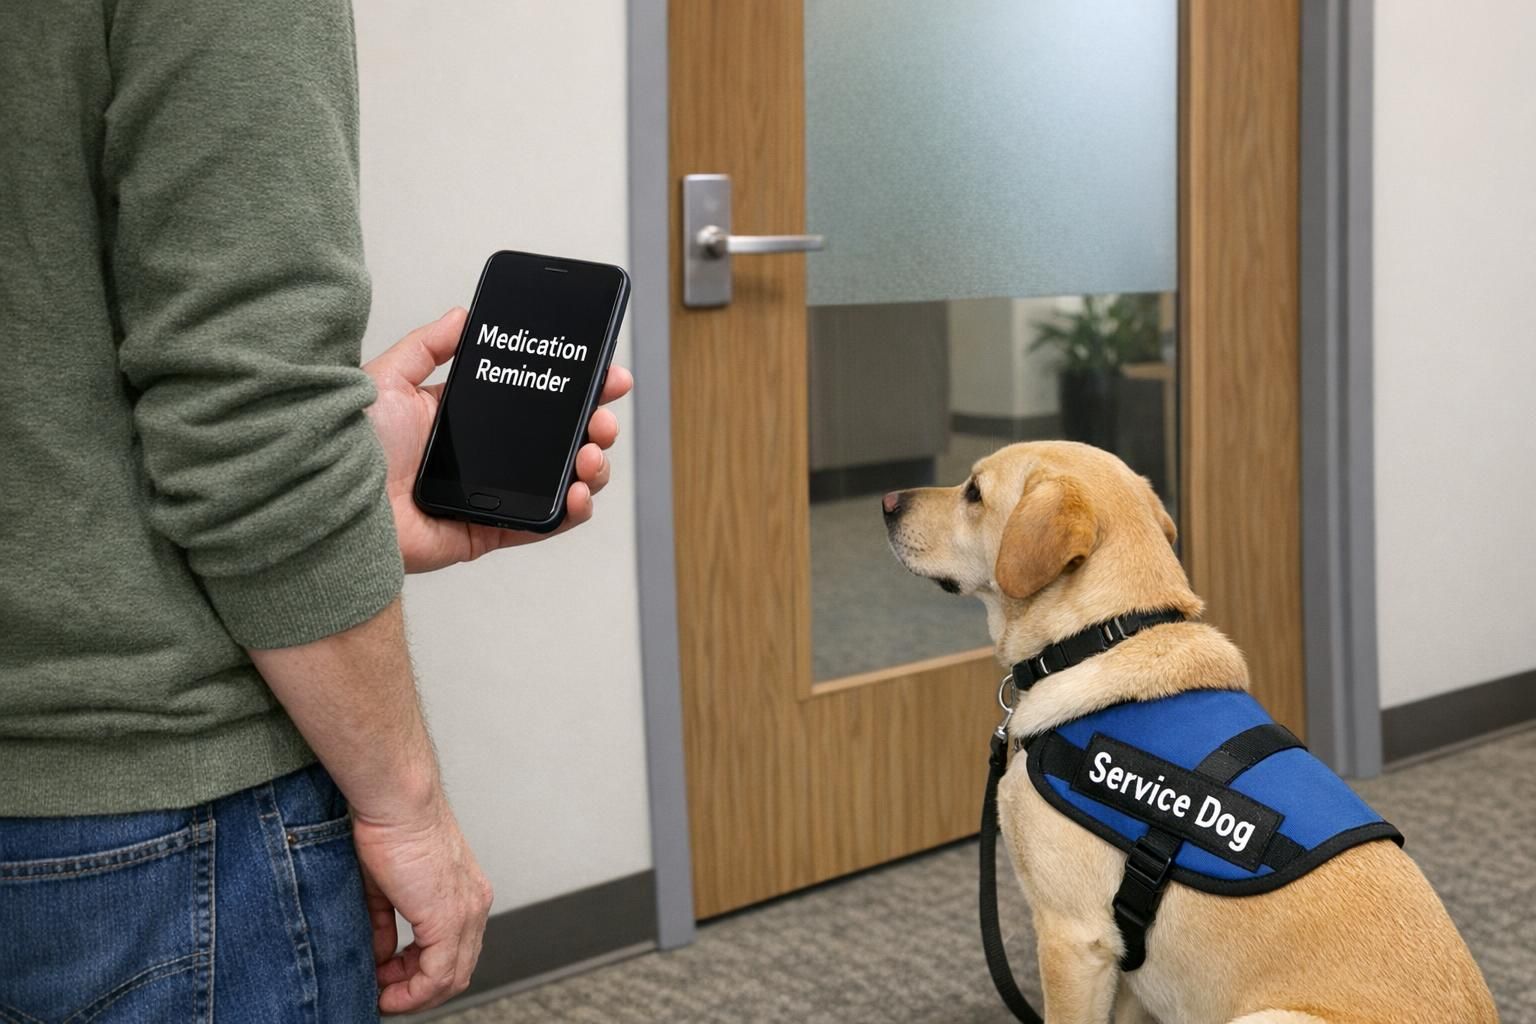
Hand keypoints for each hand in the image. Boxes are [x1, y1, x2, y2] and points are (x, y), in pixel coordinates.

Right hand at [353, 793, 493, 1013]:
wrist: (397, 801)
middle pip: (458, 969)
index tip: (389, 979)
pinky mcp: (449, 919)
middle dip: (418, 989)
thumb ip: (386, 923)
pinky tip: (387, 992)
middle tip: (385, 992)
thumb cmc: (391, 828)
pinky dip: (412, 992)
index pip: (455, 949)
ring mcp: (466, 913)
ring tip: (383, 995)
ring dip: (415, 995)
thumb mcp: (386, 887)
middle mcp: (474, 905)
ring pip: (452, 978)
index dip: (421, 973)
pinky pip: (438, 975)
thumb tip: (380, 954)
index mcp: (466, 893)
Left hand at [364, 308, 633, 572]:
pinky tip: (579, 492)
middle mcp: (481, 459)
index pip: (531, 402)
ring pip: (560, 482)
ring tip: (591, 452)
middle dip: (594, 425)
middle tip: (603, 415)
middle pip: (557, 442)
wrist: (328, 497)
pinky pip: (541, 524)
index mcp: (461, 421)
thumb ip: (428, 345)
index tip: (603, 375)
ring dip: (591, 466)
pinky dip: (570, 511)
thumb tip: (463, 314)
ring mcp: (489, 496)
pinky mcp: (487, 531)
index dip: (572, 390)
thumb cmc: (345, 443)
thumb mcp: (387, 377)